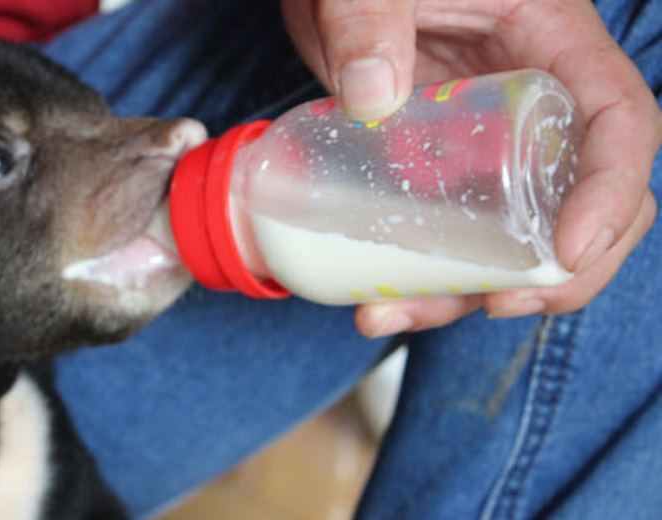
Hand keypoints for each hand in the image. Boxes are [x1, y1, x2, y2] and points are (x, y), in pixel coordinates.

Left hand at [282, 0, 660, 337]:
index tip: (569, 251)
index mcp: (548, 42)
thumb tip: (374, 97)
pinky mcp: (424, 167)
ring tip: (392, 312)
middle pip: (576, 201)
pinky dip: (413, 273)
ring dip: (460, 291)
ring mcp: (475, 143)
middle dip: (552, 272)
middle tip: (497, 306)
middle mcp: (525, 105)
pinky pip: (439, 232)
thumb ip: (370, 19)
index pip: (618, 123)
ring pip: (500, 235)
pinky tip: (372, 295)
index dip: (611, 193)